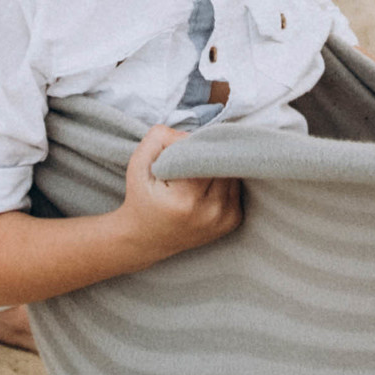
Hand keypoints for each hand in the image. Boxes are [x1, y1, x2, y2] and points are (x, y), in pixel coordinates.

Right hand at [112, 124, 241, 257]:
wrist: (145, 240)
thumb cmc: (141, 198)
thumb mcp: (138, 164)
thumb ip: (159, 138)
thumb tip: (193, 134)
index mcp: (186, 198)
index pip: (206, 156)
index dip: (200, 144)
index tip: (191, 143)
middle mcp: (210, 211)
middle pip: (223, 164)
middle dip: (211, 154)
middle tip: (195, 154)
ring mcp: (224, 219)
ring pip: (233, 174)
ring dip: (220, 167)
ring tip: (199, 169)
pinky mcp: (232, 222)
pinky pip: (237, 188)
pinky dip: (225, 181)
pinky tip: (207, 184)